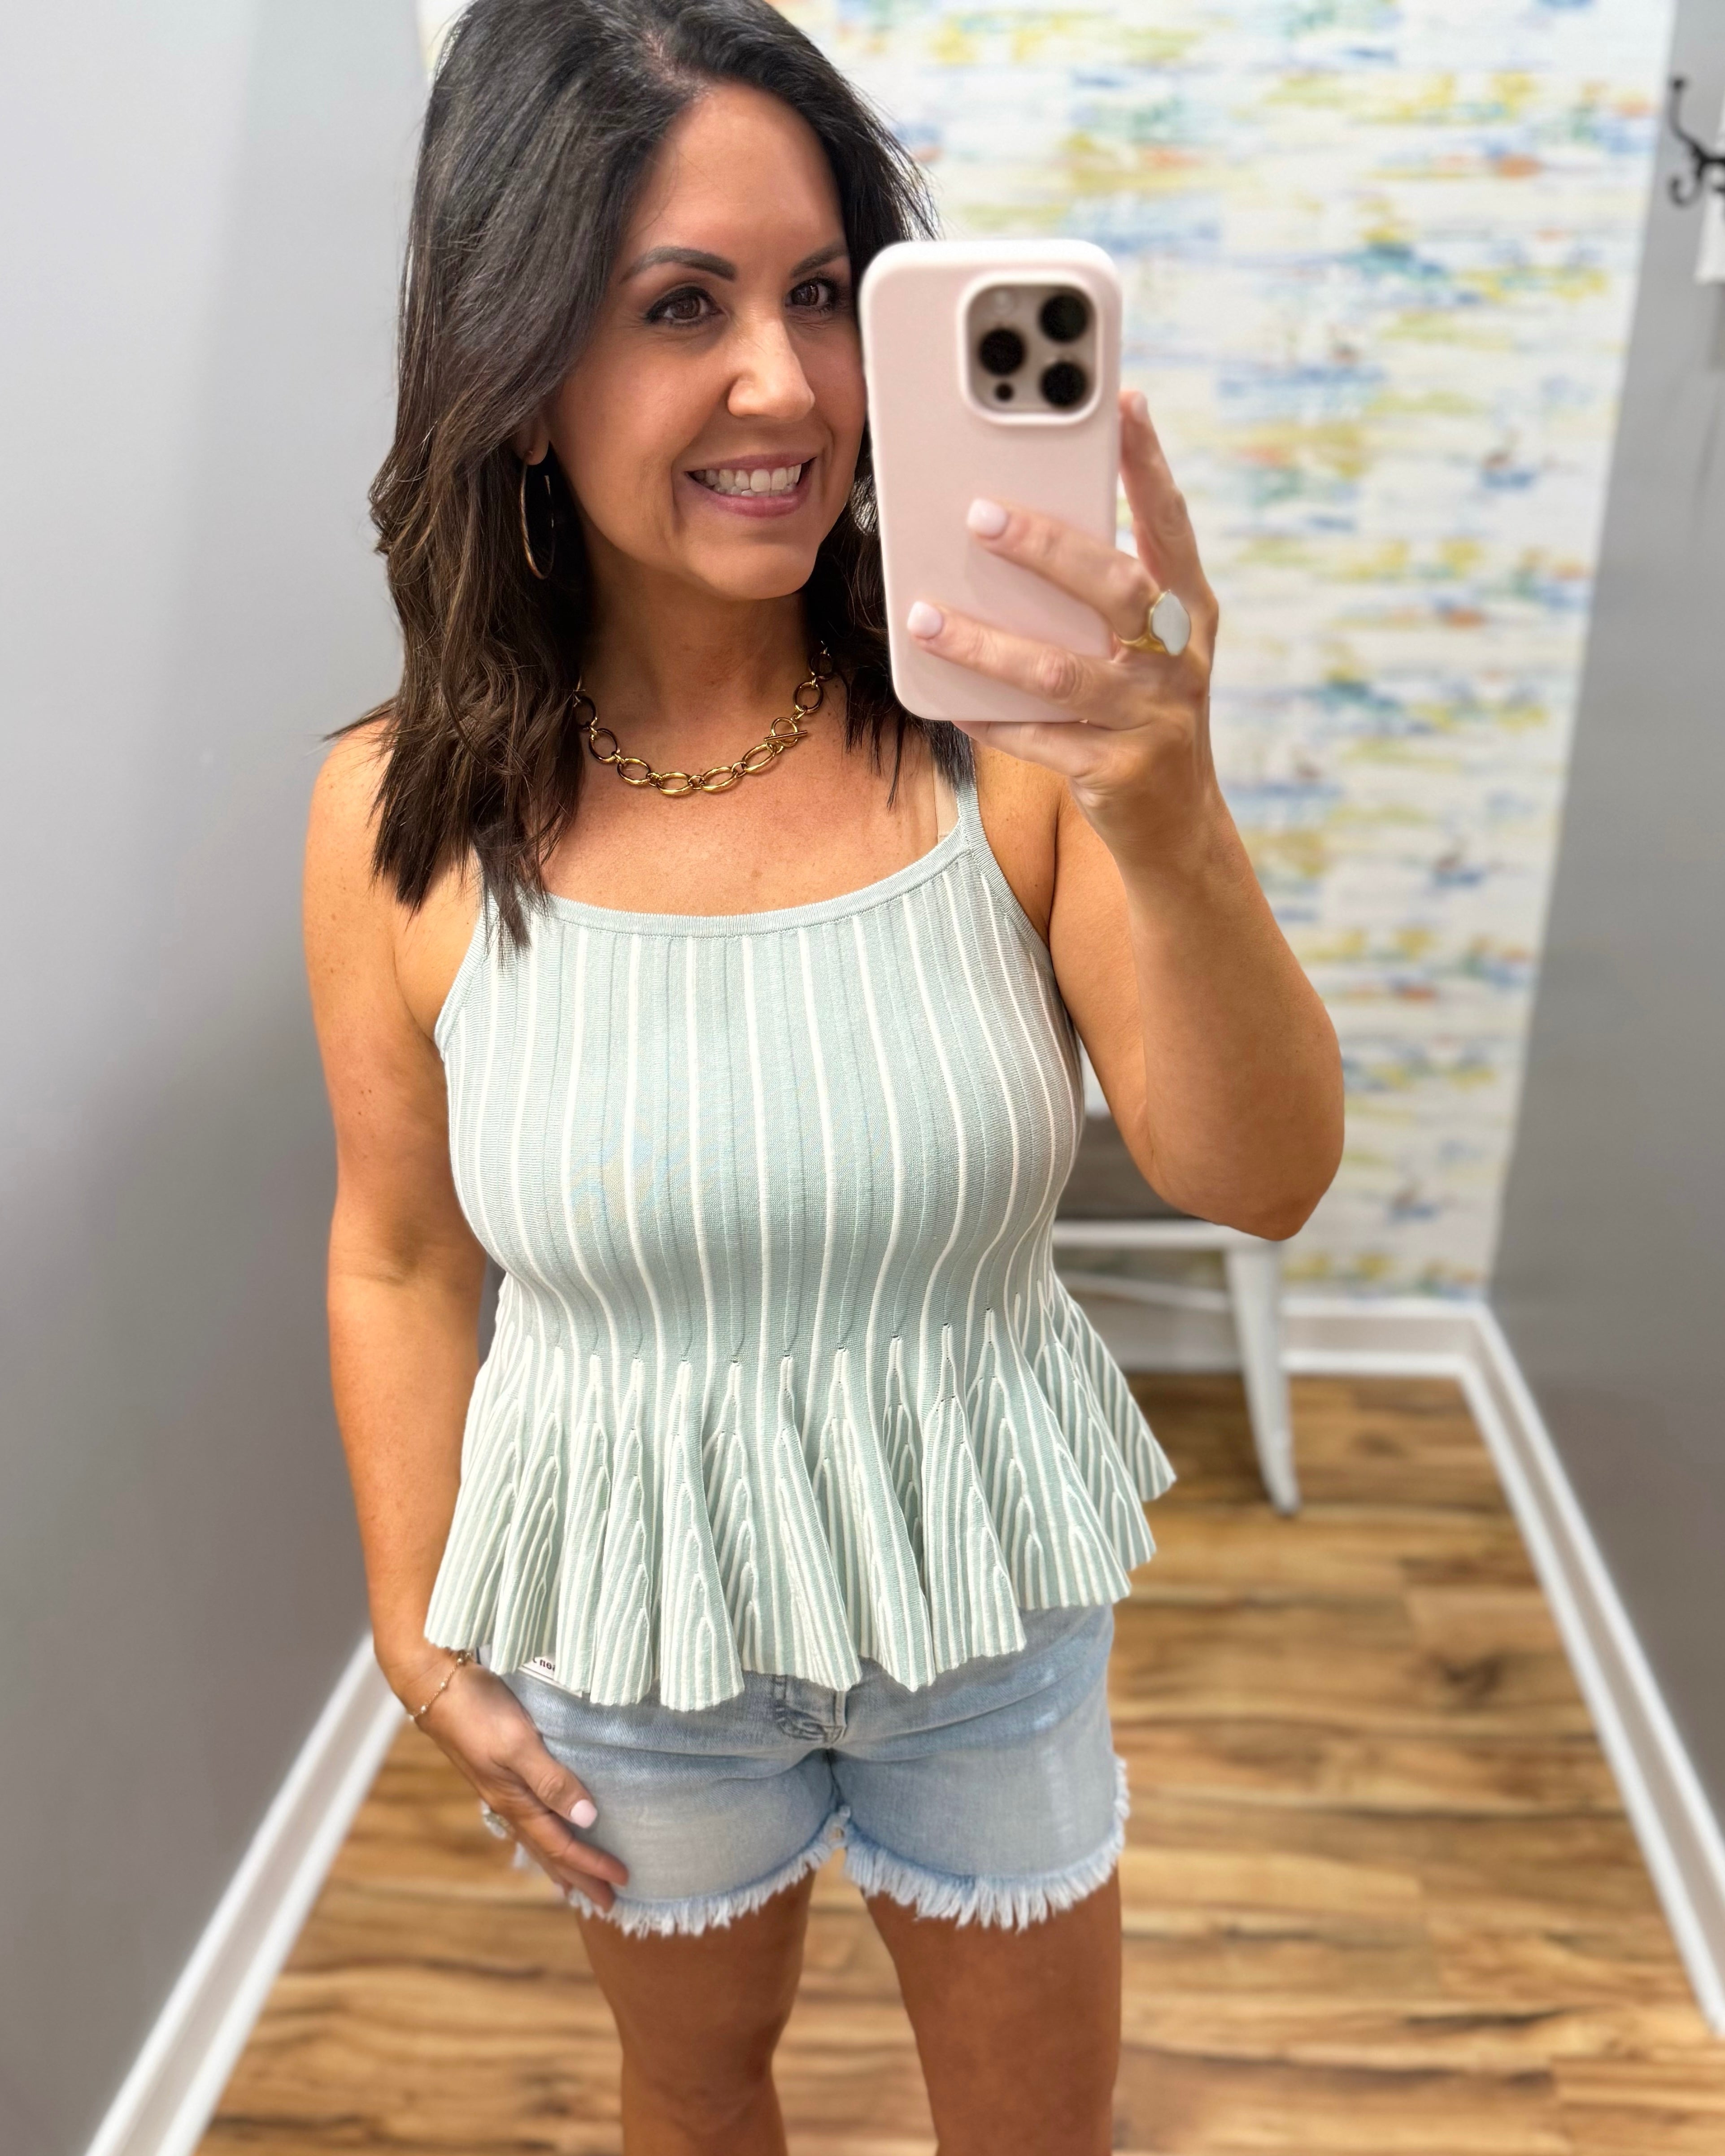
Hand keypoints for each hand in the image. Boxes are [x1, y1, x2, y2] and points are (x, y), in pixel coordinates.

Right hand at [387, 1646, 628, 1910]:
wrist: (438, 1688)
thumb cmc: (480, 1712)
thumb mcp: (519, 1744)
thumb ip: (552, 1780)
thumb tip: (586, 1817)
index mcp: (517, 1803)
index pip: (562, 1845)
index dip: (592, 1865)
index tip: (622, 1880)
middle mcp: (510, 1805)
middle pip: (550, 1852)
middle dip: (579, 1877)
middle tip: (607, 1903)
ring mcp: (503, 1792)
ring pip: (538, 1839)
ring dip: (561, 1863)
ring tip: (577, 1882)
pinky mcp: (501, 1774)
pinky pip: (530, 1819)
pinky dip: (545, 1836)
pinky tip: (549, 1830)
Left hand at [905, 388, 1222, 874]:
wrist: (1177, 828)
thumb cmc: (1141, 716)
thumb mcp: (1142, 650)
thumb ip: (1101, 597)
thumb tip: (1014, 526)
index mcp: (1191, 613)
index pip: (1170, 526)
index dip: (1150, 465)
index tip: (1124, 402)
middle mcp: (1179, 659)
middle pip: (1115, 588)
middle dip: (1047, 548)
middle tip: (980, 514)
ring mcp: (1153, 718)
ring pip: (1059, 670)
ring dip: (984, 643)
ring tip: (923, 618)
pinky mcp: (1118, 772)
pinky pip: (1038, 739)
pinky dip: (989, 718)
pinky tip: (946, 699)